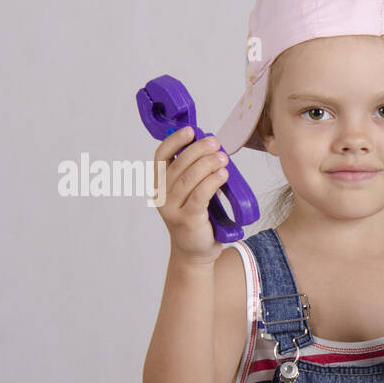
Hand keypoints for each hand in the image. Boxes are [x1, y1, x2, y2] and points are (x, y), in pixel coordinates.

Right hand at [151, 127, 227, 265]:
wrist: (196, 252)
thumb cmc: (196, 218)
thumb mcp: (190, 193)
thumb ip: (193, 173)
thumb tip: (210, 148)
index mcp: (160, 185)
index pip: (160, 157)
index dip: (174, 141)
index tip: (190, 130)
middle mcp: (162, 196)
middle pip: (178, 165)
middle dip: (198, 150)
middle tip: (215, 143)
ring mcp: (172, 209)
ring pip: (189, 179)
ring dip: (207, 164)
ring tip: (223, 158)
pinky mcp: (187, 219)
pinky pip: (199, 195)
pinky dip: (212, 182)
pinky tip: (223, 175)